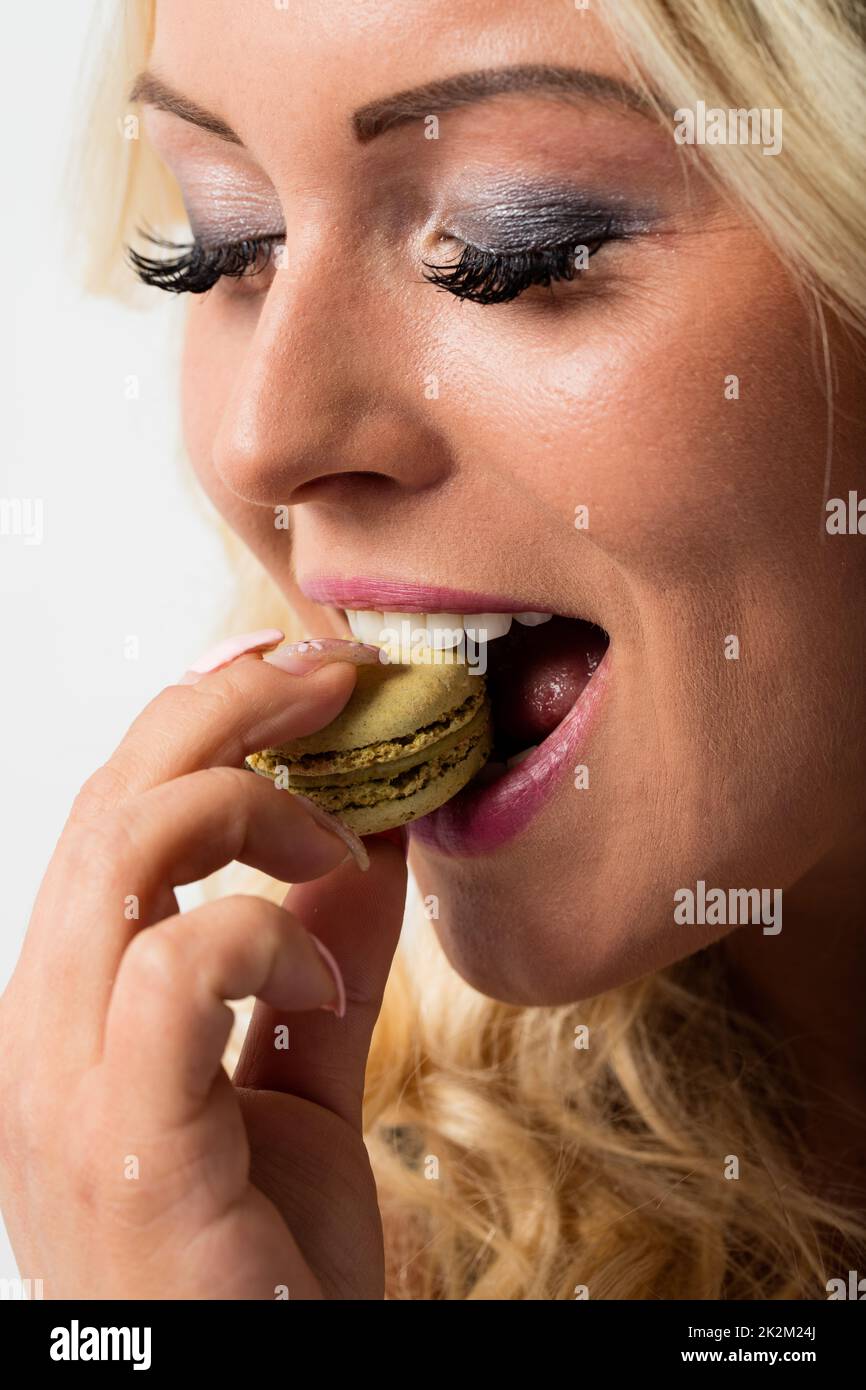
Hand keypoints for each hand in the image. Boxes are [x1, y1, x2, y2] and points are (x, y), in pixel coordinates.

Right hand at [0, 641, 406, 1298]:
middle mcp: (43, 1029)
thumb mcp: (304, 1068)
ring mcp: (64, 1085)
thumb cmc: (262, 1255)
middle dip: (226, 710)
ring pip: (121, 853)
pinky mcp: (123, 1144)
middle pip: (112, 801)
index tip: (295, 671)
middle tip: (332, 673)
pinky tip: (317, 983)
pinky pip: (174, 975)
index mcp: (75, 1004)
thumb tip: (372, 830)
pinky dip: (264, 939)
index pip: (114, 816)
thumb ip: (323, 948)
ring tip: (334, 835)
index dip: (201, 723)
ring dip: (248, 804)